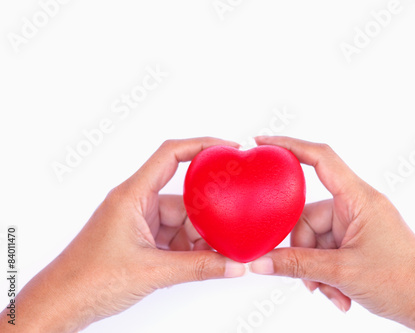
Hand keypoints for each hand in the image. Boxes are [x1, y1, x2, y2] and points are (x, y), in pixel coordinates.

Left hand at [0, 138, 245, 331]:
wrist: (62, 304)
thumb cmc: (88, 280)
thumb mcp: (152, 272)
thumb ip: (198, 268)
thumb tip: (232, 265)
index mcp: (133, 196)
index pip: (170, 155)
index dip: (202, 145)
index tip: (228, 148)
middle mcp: (136, 203)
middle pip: (184, 198)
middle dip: (207, 217)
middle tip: (229, 231)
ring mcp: (139, 222)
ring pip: (181, 221)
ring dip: (198, 239)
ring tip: (217, 256)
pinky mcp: (141, 240)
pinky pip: (173, 237)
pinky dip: (188, 249)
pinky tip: (202, 263)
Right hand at [250, 136, 414, 332]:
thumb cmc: (403, 281)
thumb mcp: (342, 272)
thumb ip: (297, 265)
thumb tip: (260, 262)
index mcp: (358, 198)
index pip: (321, 158)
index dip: (289, 146)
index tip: (262, 143)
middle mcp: (355, 206)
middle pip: (307, 216)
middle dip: (303, 252)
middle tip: (310, 280)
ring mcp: (355, 225)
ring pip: (314, 239)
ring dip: (315, 269)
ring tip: (330, 291)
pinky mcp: (355, 241)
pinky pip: (325, 251)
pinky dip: (325, 273)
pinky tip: (339, 294)